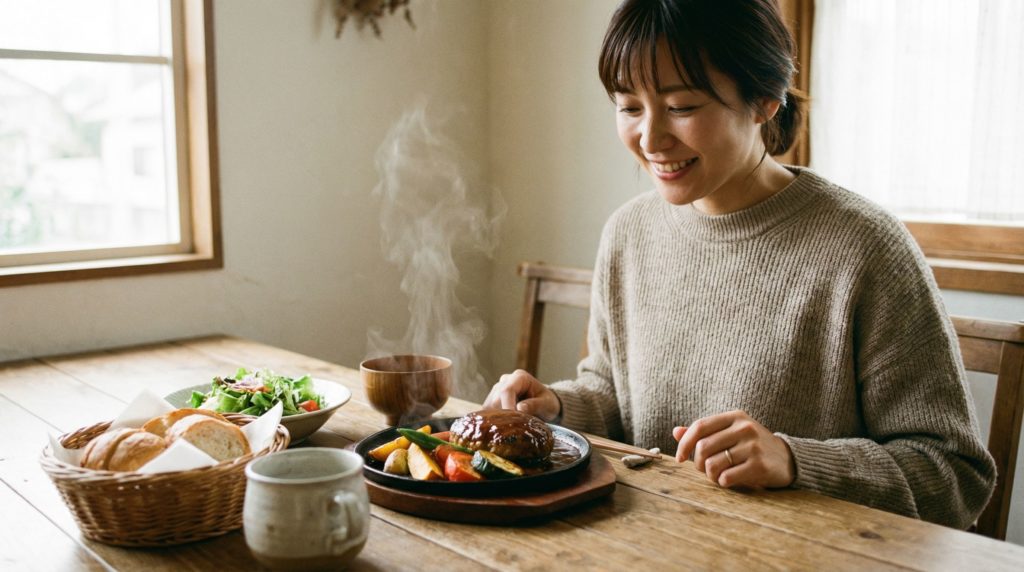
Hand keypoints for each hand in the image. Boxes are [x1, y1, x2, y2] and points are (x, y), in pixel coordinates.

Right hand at [481, 369, 560, 420]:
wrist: (543, 403)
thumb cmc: (547, 402)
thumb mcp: (546, 404)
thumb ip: (534, 405)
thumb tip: (519, 409)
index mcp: (520, 377)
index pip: (506, 390)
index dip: (507, 406)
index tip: (512, 422)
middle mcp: (505, 380)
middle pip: (496, 400)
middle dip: (503, 416)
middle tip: (514, 429)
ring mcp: (497, 389)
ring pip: (489, 407)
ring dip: (499, 419)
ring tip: (512, 427)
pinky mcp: (492, 400)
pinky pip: (488, 412)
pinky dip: (495, 421)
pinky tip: (505, 427)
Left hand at [672, 410, 794, 489]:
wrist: (788, 459)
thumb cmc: (752, 447)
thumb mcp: (730, 434)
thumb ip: (704, 433)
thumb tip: (676, 432)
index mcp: (735, 417)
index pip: (699, 426)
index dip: (684, 444)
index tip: (680, 458)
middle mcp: (744, 428)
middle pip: (703, 447)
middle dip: (697, 463)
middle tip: (704, 470)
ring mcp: (753, 446)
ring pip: (712, 464)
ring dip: (710, 475)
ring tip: (717, 476)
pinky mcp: (759, 465)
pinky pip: (727, 477)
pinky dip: (722, 482)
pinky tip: (729, 480)